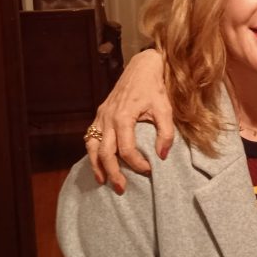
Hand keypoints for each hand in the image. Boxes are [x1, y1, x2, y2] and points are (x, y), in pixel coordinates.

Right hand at [85, 49, 173, 193]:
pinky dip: (92, 152)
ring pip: (92, 146)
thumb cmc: (155, 88)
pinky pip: (90, 137)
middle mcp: (108, 118)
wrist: (142, 68)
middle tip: (122, 189)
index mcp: (123, 117)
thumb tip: (162, 156)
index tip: (149, 170)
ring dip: (97, 166)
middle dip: (112, 173)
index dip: (137, 164)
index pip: (126, 149)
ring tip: (104, 181)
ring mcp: (101, 116)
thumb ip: (166, 133)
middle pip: (105, 153)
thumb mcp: (165, 109)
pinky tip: (98, 163)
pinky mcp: (100, 114)